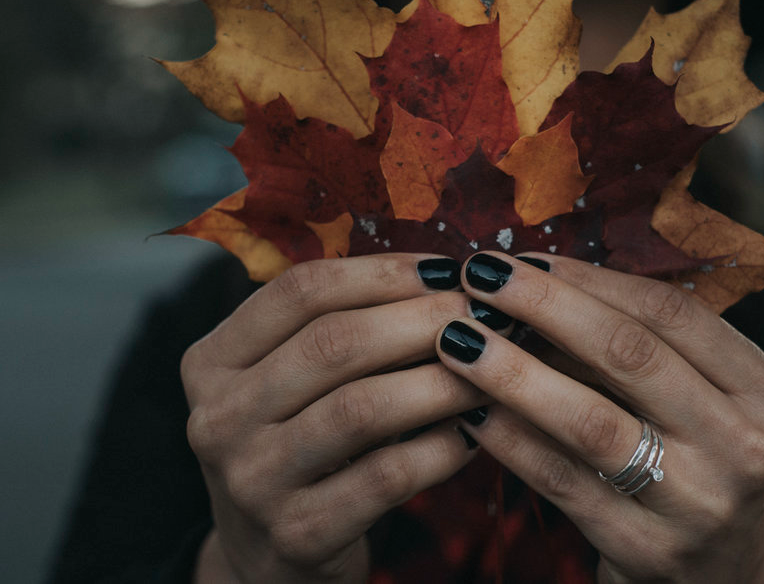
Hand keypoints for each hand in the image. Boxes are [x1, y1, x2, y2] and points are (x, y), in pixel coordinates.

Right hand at [182, 255, 487, 582]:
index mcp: (212, 361)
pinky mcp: (297, 533)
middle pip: (333, 344)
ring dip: (442, 382)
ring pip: (362, 408)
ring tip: (490, 369)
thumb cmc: (299, 447)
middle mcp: (218, 417)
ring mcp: (252, 479)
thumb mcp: (291, 384)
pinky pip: (387, 476)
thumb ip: (342, 333)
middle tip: (483, 315)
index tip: (447, 269)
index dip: (383, 272)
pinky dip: (441, 448)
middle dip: (422, 320)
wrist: (264, 559)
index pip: (301, 291)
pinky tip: (472, 433)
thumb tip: (446, 281)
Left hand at [436, 252, 763, 582]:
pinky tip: (470, 410)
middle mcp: (744, 444)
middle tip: (478, 277)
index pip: (670, 312)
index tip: (524, 257)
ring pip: (591, 420)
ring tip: (458, 340)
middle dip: (544, 306)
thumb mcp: (697, 403)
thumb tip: (536, 283)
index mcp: (763, 389)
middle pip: (630, 354)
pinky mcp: (648, 549)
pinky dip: (510, 440)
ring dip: (514, 371)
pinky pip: (562, 481)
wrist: (718, 578)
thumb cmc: (693, 466)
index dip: (589, 278)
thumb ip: (639, 349)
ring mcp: (699, 502)